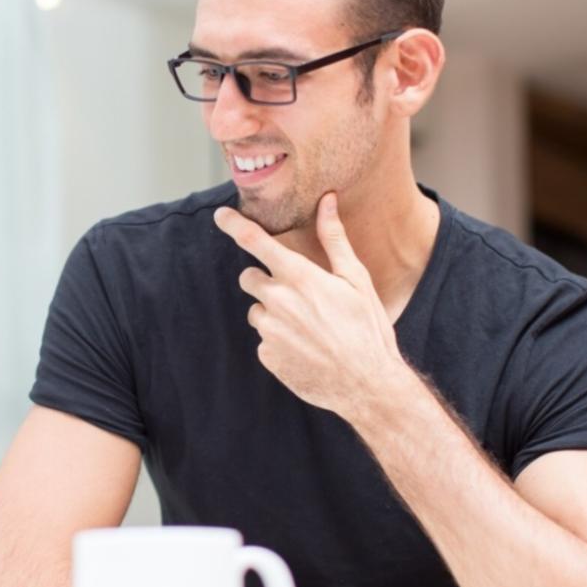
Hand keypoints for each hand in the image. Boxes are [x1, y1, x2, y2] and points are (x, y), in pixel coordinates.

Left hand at [213, 193, 414, 421]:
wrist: (367, 385)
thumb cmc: (367, 328)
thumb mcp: (357, 280)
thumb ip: (334, 239)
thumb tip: (327, 201)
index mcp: (299, 277)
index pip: (255, 242)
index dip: (234, 225)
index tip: (220, 216)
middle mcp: (277, 301)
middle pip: (249, 277)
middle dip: (265, 280)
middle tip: (297, 294)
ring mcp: (269, 330)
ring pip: (258, 310)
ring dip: (274, 314)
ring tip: (309, 327)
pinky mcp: (266, 356)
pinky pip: (264, 339)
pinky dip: (279, 340)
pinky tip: (305, 348)